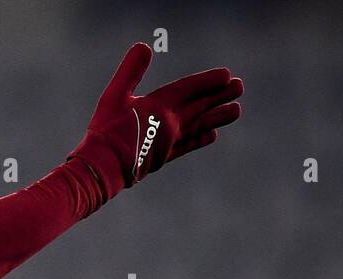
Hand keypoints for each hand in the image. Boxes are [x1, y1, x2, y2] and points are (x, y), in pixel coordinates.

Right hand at [72, 42, 242, 189]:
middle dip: (221, 95)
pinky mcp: (164, 157)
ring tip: (236, 111)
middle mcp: (171, 122)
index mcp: (160, 105)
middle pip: (202, 105)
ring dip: (219, 117)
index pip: (190, 88)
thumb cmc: (106, 130)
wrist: (103, 167)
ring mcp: (170, 141)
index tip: (226, 75)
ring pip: (201, 125)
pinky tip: (212, 135)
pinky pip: (189, 145)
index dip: (209, 81)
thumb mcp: (113, 95)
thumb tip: (143, 47)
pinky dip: (201, 138)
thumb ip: (130, 71)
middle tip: (239, 87)